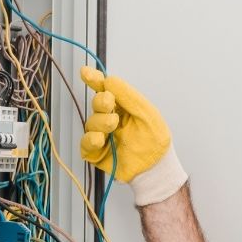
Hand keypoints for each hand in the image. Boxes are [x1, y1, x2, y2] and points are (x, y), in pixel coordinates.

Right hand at [80, 67, 187, 204]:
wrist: (156, 168)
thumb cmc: (155, 141)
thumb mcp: (147, 113)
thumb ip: (128, 96)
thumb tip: (109, 80)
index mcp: (122, 107)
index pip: (105, 90)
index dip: (94, 80)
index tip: (86, 73)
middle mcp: (110, 119)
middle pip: (96, 104)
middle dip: (101, 102)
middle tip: (109, 103)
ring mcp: (102, 135)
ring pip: (91, 123)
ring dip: (100, 122)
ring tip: (112, 125)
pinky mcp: (96, 152)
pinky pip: (86, 143)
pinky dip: (90, 139)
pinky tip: (100, 138)